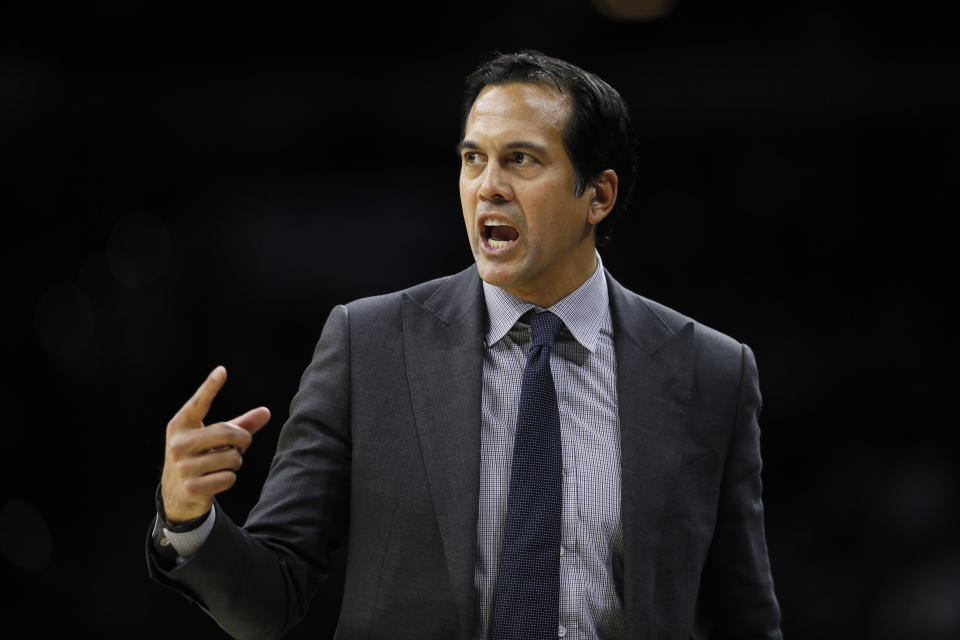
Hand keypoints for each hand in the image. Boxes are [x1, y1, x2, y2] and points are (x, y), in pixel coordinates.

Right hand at [161, 366, 270, 522]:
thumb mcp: (213, 438)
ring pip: (232, 457)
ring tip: (221, 464)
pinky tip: (215, 480)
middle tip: (241, 444)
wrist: (177, 493)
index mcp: (181, 425)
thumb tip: (266, 411)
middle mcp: (178, 444)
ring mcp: (183, 467)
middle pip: (228, 432)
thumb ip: (240, 424)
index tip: (222, 371)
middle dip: (243, 439)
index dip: (210, 386)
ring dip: (235, 461)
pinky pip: (229, 477)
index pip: (198, 403)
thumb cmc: (200, 456)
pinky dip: (229, 478)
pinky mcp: (192, 487)